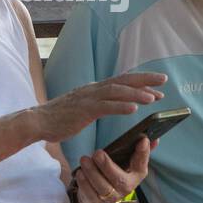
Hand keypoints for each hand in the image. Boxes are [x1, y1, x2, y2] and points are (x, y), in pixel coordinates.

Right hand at [32, 72, 166, 142]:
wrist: (38, 121)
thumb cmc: (60, 118)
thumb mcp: (83, 108)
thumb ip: (98, 104)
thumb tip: (114, 105)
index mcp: (95, 89)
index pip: (122, 81)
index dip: (141, 81)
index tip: (158, 85)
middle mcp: (94, 90)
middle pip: (123, 81)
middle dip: (145, 80)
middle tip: (163, 81)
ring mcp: (88, 99)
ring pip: (117, 92)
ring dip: (136, 94)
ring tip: (153, 98)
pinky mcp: (83, 110)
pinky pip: (105, 107)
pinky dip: (120, 106)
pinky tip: (134, 109)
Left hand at [72, 135, 157, 202]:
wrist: (96, 196)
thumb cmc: (113, 173)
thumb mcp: (126, 162)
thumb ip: (138, 151)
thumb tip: (152, 138)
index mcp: (135, 176)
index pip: (142, 165)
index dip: (143, 154)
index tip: (142, 140)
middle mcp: (125, 188)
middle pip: (119, 180)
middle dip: (107, 166)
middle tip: (97, 153)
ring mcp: (110, 197)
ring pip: (102, 187)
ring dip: (92, 172)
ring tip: (84, 160)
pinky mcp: (96, 202)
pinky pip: (89, 194)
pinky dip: (83, 183)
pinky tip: (80, 172)